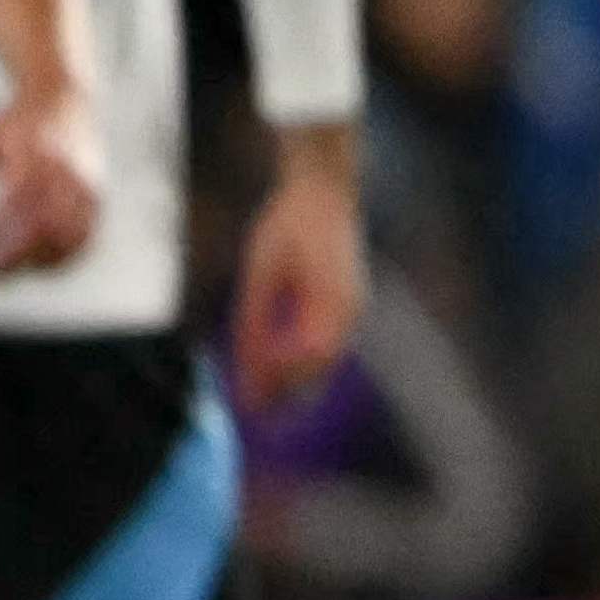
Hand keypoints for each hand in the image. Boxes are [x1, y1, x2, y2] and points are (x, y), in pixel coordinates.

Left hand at [0, 88, 103, 277]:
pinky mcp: (97, 195)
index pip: (18, 206)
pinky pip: (84, 236)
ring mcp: (86, 185)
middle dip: (16, 255)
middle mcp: (65, 172)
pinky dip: (63, 256)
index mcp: (35, 155)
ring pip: (67, 236)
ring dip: (38, 260)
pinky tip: (37, 264)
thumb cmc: (18, 120)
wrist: (67, 98)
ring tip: (10, 271)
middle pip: (44, 227)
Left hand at [226, 130, 365, 410]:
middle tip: (259, 413)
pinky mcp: (349, 297)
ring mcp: (354, 304)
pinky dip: (308, 358)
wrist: (324, 186)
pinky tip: (283, 362)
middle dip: (290, 393)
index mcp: (331, 304)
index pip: (306, 362)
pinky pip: (331, 340)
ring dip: (300, 379)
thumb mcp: (261, 272)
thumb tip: (246, 363)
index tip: (251, 402)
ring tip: (269, 396)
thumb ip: (255, 320)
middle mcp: (350, 309)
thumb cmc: (289, 222)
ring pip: (329, 357)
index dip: (278, 386)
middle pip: (321, 367)